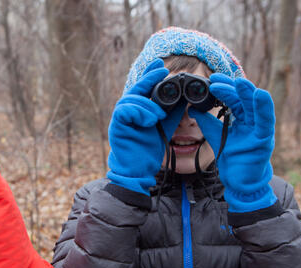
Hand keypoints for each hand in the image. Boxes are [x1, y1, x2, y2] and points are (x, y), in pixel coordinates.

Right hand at [107, 58, 184, 194]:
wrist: (138, 170)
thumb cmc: (148, 151)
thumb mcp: (165, 127)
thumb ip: (172, 113)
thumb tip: (185, 100)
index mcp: (138, 109)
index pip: (144, 87)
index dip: (150, 74)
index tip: (162, 65)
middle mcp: (128, 111)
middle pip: (137, 88)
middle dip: (149, 78)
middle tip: (163, 71)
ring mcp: (120, 118)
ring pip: (131, 99)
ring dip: (148, 105)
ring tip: (158, 116)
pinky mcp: (116, 125)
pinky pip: (125, 110)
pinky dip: (139, 113)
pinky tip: (149, 121)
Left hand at [187, 74, 276, 212]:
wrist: (239, 182)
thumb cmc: (232, 159)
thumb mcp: (216, 136)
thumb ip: (206, 123)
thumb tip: (193, 108)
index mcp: (243, 119)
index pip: (233, 99)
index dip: (224, 89)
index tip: (211, 80)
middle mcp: (253, 121)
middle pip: (243, 100)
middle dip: (231, 87)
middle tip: (216, 78)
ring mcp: (260, 129)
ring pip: (255, 107)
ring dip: (248, 93)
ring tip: (239, 81)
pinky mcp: (265, 139)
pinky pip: (266, 121)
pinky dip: (264, 107)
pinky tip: (260, 94)